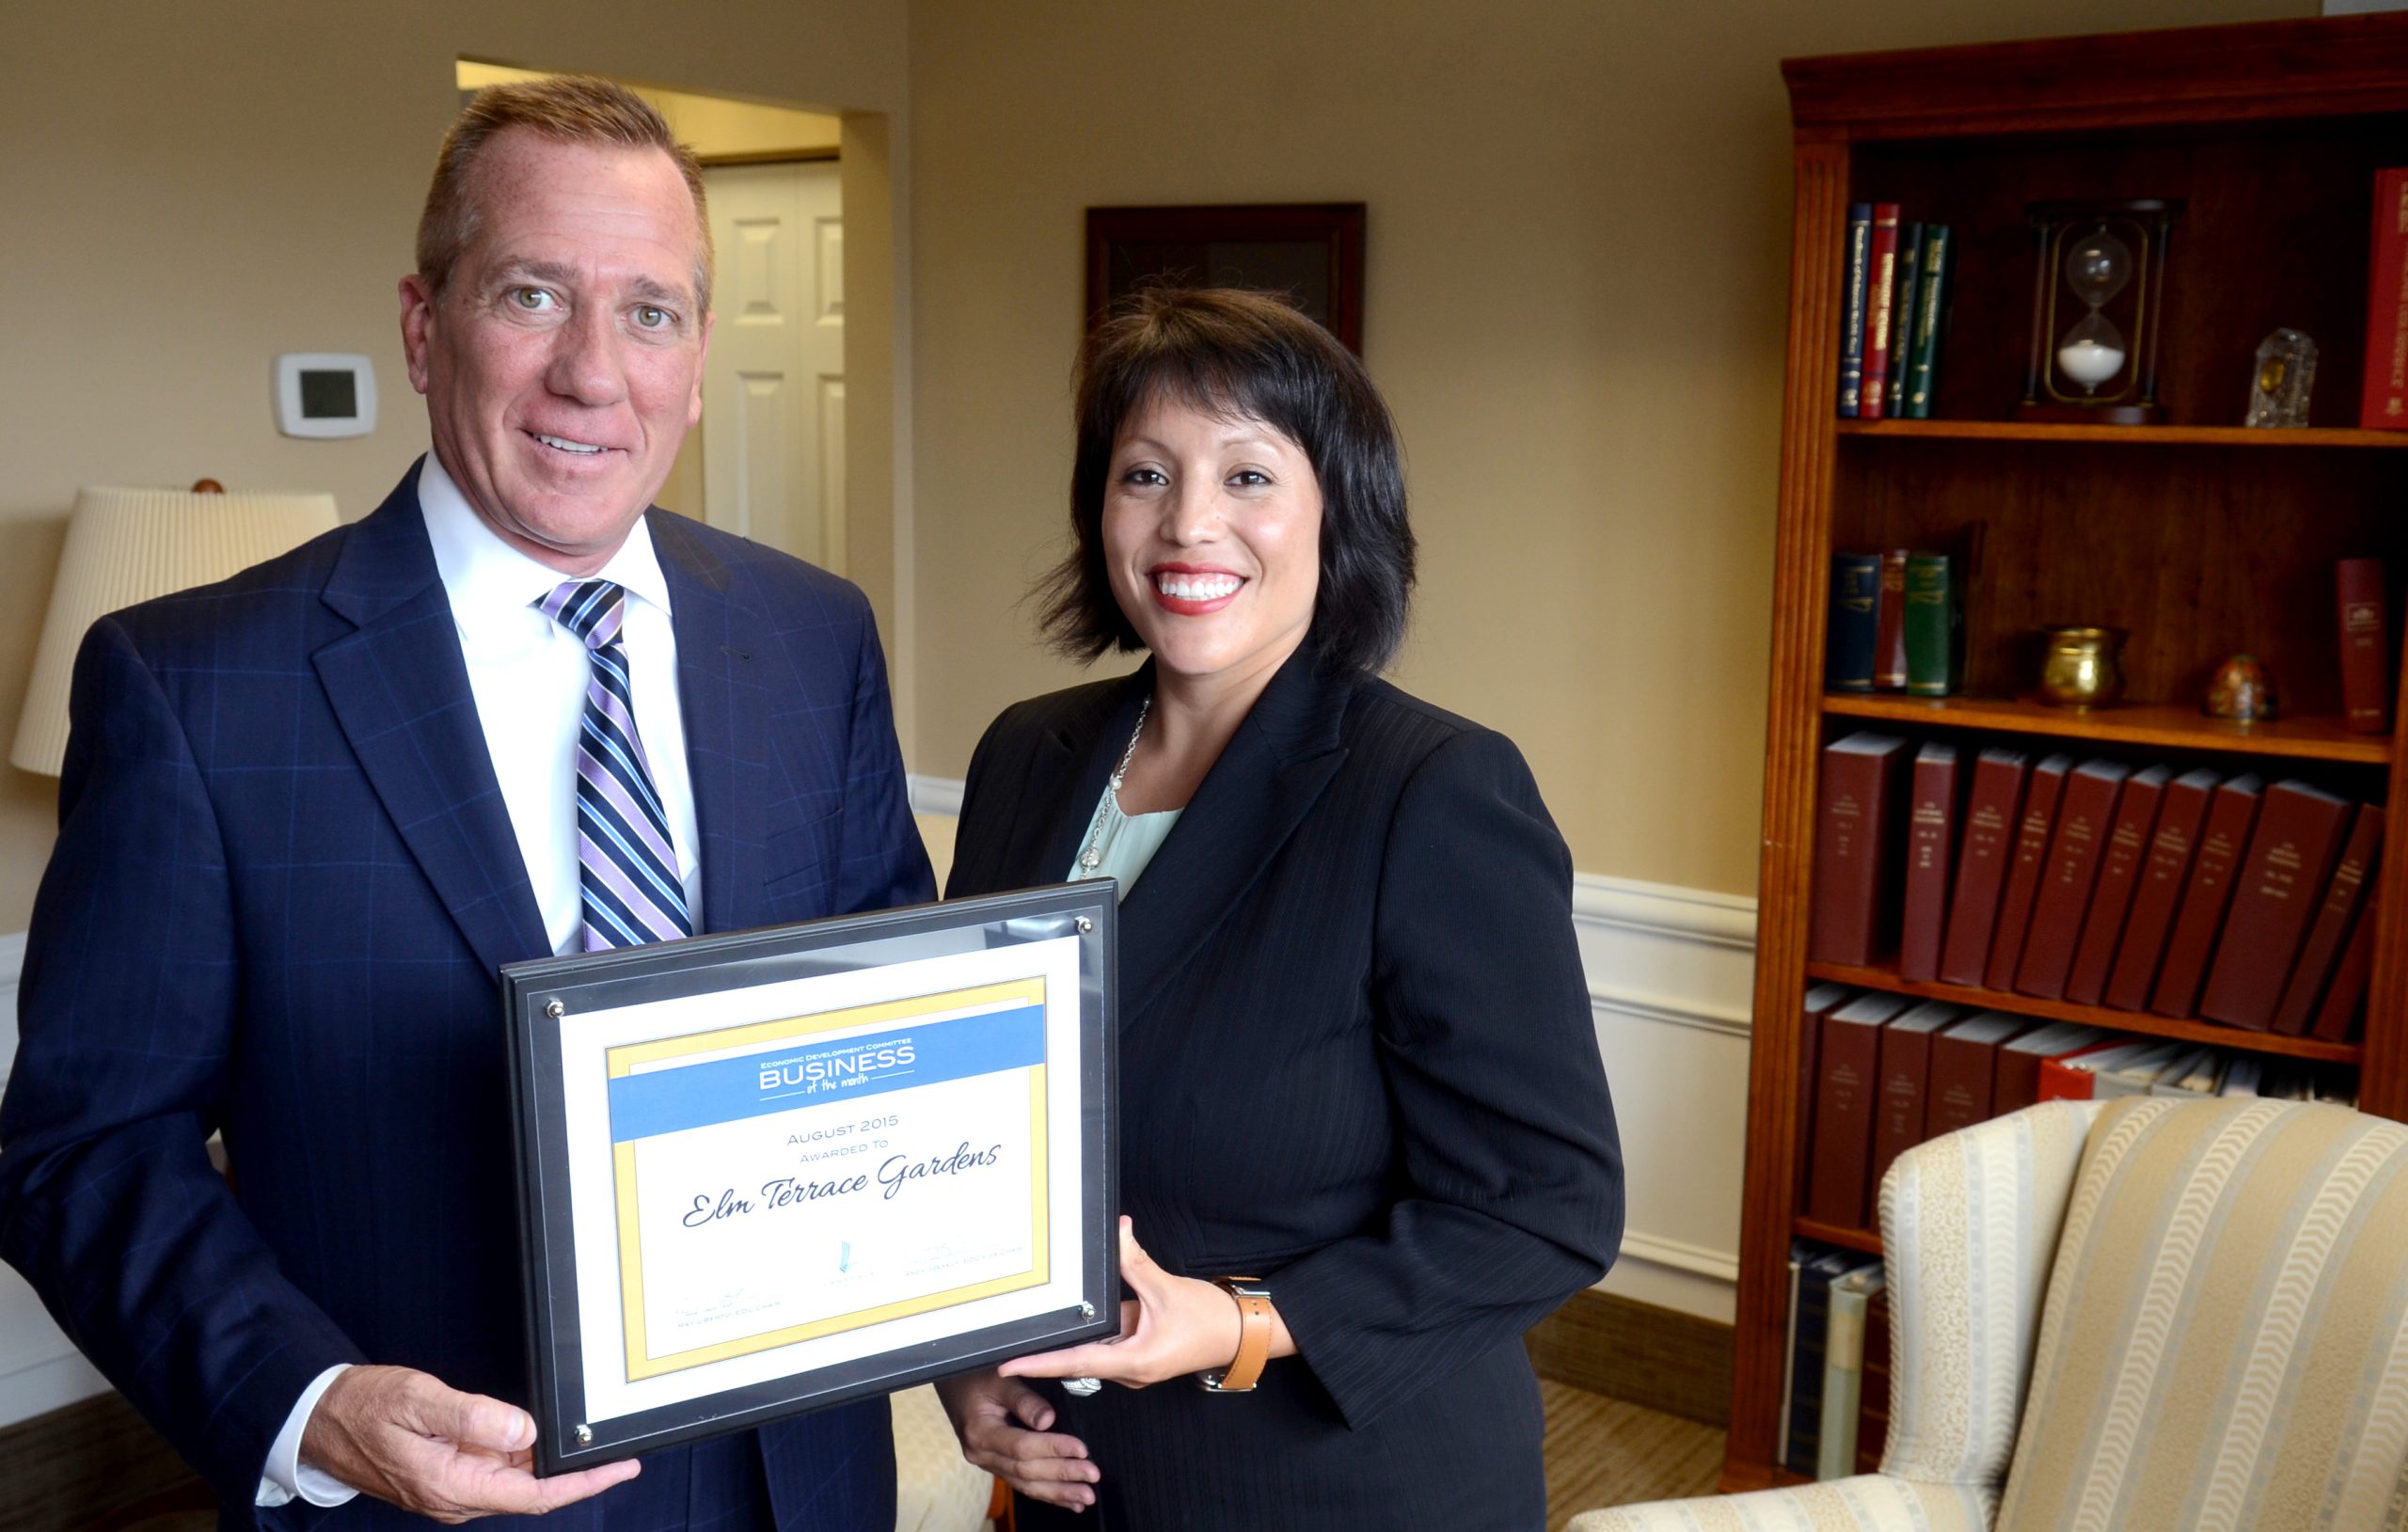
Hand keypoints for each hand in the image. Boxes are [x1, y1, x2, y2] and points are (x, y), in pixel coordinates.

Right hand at [299, 1364, 639, 1522]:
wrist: (318, 1419)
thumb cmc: (362, 1408)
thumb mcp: (418, 1401)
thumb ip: (472, 1417)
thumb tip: (526, 1432)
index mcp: (450, 1486)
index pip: (533, 1495)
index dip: (582, 1483)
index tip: (619, 1468)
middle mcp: (455, 1497)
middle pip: (531, 1490)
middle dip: (575, 1472)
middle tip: (617, 1447)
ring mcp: (451, 1487)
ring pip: (514, 1478)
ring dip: (549, 1461)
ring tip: (588, 1439)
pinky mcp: (447, 1474)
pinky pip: (494, 1467)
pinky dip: (522, 1452)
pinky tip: (539, 1434)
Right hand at [933, 1369, 1098, 1511]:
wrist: (953, 1385)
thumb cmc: (977, 1377)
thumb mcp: (999, 1379)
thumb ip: (1024, 1399)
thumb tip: (1048, 1420)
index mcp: (980, 1432)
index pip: (1022, 1446)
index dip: (1053, 1448)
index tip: (1082, 1449)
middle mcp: (982, 1454)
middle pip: (1026, 1470)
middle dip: (1062, 1475)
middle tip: (1093, 1476)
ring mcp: (988, 1463)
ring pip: (1025, 1484)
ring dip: (1058, 1492)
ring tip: (1087, 1497)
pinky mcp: (997, 1465)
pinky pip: (1023, 1484)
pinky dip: (1047, 1494)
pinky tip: (1070, 1503)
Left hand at [997, 1217, 1266, 1389]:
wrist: (1242, 1334)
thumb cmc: (1209, 1320)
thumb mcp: (1166, 1287)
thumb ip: (1134, 1261)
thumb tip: (1117, 1232)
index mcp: (1133, 1361)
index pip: (1074, 1363)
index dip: (1039, 1364)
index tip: (1008, 1366)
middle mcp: (1130, 1370)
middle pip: (1080, 1357)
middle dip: (1050, 1346)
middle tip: (1013, 1336)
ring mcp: (1136, 1366)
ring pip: (1096, 1349)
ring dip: (1077, 1336)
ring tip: (1044, 1322)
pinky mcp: (1142, 1356)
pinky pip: (1111, 1343)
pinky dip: (1098, 1329)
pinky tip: (1088, 1314)